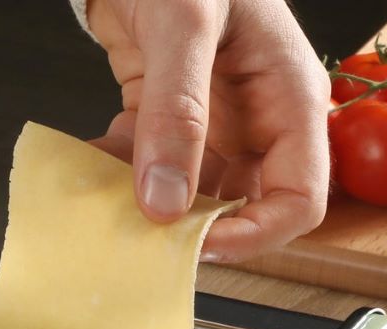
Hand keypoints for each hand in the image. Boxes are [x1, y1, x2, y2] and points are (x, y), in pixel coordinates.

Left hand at [87, 0, 329, 261]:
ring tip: (107, 212)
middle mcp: (256, 121)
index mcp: (289, 99)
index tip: (201, 247)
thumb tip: (164, 202)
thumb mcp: (185, 22)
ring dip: (147, 212)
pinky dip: (116, 179)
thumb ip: (177, 112)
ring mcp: (213, 125)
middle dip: (195, 233)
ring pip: (189, 200)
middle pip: (243, 210)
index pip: (298, 199)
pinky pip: (147, 170)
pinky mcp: (167, 122)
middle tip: (146, 242)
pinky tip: (87, 174)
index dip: (256, 235)